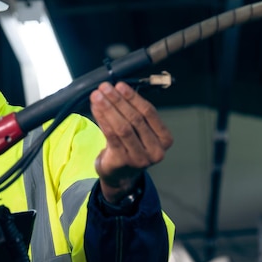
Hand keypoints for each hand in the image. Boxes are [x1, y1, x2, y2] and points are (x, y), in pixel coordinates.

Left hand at [90, 81, 172, 203]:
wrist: (121, 176)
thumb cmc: (131, 148)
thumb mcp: (141, 133)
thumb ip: (134, 113)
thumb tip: (116, 89)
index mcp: (164, 139)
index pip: (149, 113)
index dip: (133, 97)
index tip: (120, 85)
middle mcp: (155, 150)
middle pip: (135, 119)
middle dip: (118, 100)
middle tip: (105, 88)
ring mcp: (139, 158)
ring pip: (122, 127)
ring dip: (108, 108)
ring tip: (97, 96)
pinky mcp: (122, 161)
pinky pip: (111, 136)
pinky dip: (102, 119)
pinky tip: (96, 109)